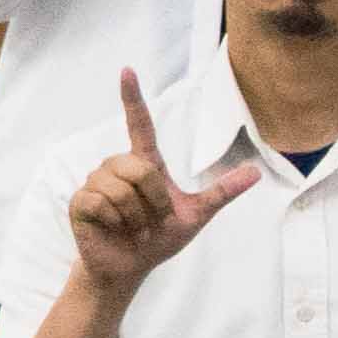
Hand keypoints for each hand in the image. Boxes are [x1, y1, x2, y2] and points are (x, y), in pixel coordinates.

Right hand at [64, 69, 255, 294]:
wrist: (130, 266)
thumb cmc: (159, 238)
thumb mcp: (196, 214)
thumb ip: (222, 192)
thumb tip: (257, 173)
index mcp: (144, 164)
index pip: (139, 125)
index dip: (132, 98)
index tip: (127, 70)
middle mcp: (117, 166)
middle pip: (139, 168)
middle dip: (154, 200)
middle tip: (153, 220)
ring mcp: (95, 181)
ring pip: (121, 187)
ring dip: (136, 215)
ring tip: (134, 226)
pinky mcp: (80, 201)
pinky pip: (102, 203)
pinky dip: (117, 222)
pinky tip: (114, 230)